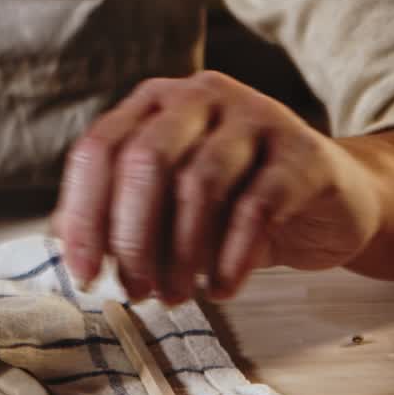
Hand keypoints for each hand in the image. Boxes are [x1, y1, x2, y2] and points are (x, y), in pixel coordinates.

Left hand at [53, 71, 381, 302]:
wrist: (328, 200)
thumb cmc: (229, 202)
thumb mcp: (164, 204)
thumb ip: (114, 213)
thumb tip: (66, 247)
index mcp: (152, 104)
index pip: (98, 150)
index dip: (84, 216)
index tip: (83, 274)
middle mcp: (199, 98)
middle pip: (145, 161)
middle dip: (132, 237)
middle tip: (134, 291)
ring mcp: (255, 116)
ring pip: (200, 183)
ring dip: (180, 253)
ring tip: (174, 296)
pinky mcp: (303, 152)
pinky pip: (257, 206)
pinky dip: (231, 257)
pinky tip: (220, 289)